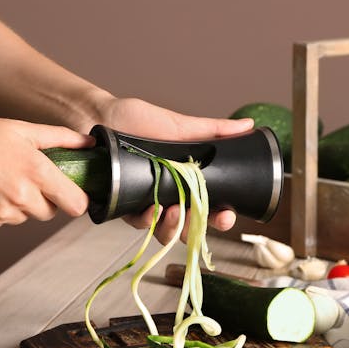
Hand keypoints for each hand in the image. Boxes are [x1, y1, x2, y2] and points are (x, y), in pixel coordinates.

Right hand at [0, 115, 91, 230]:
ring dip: (19, 204)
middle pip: (50, 213)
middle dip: (44, 199)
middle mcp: (21, 197)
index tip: (71, 193)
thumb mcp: (22, 129)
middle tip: (24, 177)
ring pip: (25, 217)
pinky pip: (2, 222)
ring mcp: (1, 214)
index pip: (76, 204)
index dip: (77, 199)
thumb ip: (60, 138)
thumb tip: (89, 144)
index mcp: (36, 171)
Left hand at [97, 97, 253, 242]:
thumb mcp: (179, 125)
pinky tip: (150, 209)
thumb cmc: (137, 120)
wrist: (101, 117)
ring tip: (173, 212)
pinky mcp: (124, 206)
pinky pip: (137, 222)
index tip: (226, 215)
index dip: (220, 217)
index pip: (209, 207)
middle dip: (198, 229)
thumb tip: (247, 126)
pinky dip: (146, 220)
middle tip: (199, 217)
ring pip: (164, 231)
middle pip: (189, 226)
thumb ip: (213, 130)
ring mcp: (147, 203)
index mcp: (187, 181)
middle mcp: (169, 196)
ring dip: (172, 227)